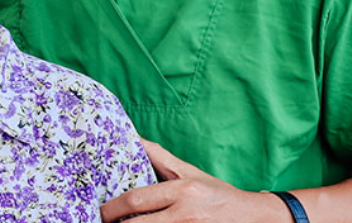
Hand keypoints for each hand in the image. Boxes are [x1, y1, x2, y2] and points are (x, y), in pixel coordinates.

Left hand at [101, 140, 286, 222]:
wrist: (251, 217)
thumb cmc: (216, 193)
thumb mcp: (189, 172)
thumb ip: (159, 157)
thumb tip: (133, 138)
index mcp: (182, 191)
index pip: (137, 200)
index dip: (112, 209)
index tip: (100, 212)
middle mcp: (185, 214)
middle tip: (104, 222)